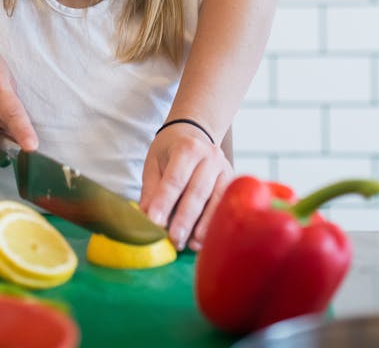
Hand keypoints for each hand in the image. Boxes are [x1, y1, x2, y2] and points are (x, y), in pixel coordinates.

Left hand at [139, 123, 232, 251]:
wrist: (196, 134)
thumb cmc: (171, 151)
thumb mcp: (155, 163)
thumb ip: (151, 189)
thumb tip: (144, 217)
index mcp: (187, 148)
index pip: (175, 178)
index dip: (164, 202)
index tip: (154, 222)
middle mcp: (210, 156)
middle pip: (197, 191)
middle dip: (184, 218)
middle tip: (173, 239)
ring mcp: (225, 169)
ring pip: (216, 200)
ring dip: (203, 225)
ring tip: (190, 244)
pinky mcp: (233, 182)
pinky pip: (225, 205)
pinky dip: (214, 224)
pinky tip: (203, 239)